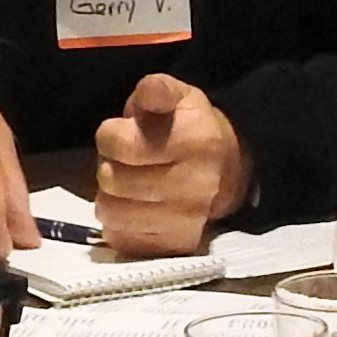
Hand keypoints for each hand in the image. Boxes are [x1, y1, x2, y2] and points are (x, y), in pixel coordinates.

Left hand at [95, 73, 250, 254]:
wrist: (226, 171)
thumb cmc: (187, 129)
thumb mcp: (176, 97)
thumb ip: (156, 90)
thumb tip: (149, 93)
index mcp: (195, 140)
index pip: (118, 143)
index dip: (110, 135)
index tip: (122, 133)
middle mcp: (195, 186)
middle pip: (110, 179)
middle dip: (110, 166)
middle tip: (127, 162)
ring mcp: (187, 222)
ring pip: (110, 212)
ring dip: (112, 197)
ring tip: (131, 185)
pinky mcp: (174, 246)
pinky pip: (120, 237)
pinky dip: (121, 223)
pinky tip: (138, 209)